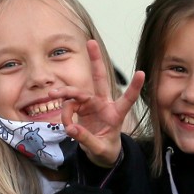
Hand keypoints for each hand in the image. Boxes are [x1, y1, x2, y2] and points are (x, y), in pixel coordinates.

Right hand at [52, 40, 144, 167]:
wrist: (100, 152)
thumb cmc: (106, 150)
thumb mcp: (100, 150)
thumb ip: (86, 139)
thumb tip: (71, 128)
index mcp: (116, 114)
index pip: (128, 99)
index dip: (134, 87)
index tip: (142, 73)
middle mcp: (104, 104)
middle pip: (100, 78)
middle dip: (95, 60)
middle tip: (90, 42)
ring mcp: (92, 104)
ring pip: (76, 93)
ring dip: (65, 93)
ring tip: (51, 96)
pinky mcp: (81, 108)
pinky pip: (69, 105)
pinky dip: (65, 113)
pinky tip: (66, 124)